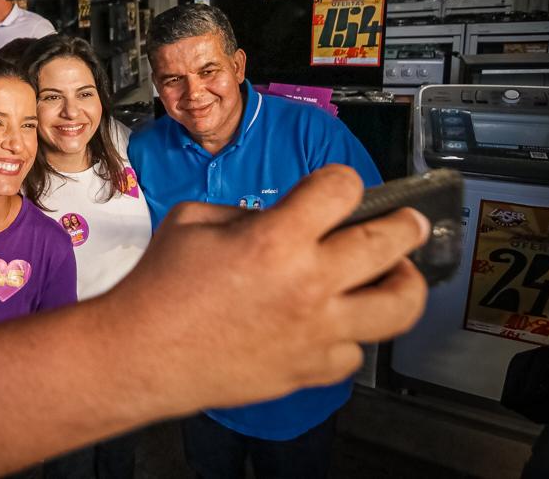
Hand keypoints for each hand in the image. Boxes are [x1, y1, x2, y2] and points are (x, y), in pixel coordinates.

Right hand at [111, 164, 427, 414]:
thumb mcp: (192, 219)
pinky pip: (355, 352)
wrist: (141, 353)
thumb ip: (245, 214)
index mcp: (276, 238)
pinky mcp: (310, 368)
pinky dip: (349, 335)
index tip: (338, 187)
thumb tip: (277, 221)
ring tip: (395, 275)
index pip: (342, 188)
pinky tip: (332, 324)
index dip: (342, 181)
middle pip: (391, 242)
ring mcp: (316, 331)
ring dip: (404, 282)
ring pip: (399, 305)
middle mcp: (308, 283)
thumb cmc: (158, 288)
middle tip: (407, 221)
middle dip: (406, 223)